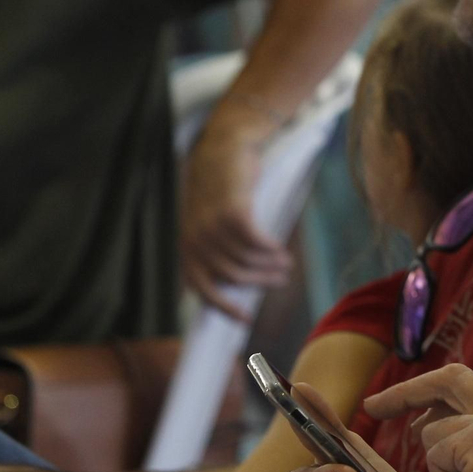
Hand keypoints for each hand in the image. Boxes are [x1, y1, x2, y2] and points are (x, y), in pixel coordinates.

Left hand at [179, 115, 290, 318]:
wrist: (222, 151)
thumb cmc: (220, 191)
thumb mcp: (209, 224)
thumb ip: (217, 251)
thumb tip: (243, 282)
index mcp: (187, 248)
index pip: (202, 288)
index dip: (223, 307)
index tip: (245, 319)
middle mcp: (195, 240)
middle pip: (232, 276)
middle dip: (260, 281)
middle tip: (281, 279)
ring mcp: (212, 226)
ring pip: (246, 260)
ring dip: (270, 264)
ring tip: (285, 261)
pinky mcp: (232, 211)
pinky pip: (255, 241)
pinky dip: (270, 248)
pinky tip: (280, 247)